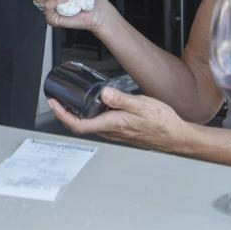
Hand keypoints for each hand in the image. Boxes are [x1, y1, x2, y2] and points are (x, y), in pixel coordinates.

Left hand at [48, 88, 192, 153]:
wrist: (175, 136)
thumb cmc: (162, 122)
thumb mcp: (142, 104)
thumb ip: (121, 99)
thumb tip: (104, 94)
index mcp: (114, 123)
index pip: (79, 124)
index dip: (63, 115)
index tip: (54, 104)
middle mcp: (112, 131)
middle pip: (81, 126)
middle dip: (66, 114)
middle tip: (58, 101)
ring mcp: (117, 133)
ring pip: (91, 126)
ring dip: (78, 115)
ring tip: (73, 102)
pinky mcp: (123, 131)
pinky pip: (101, 125)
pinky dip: (92, 116)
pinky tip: (98, 106)